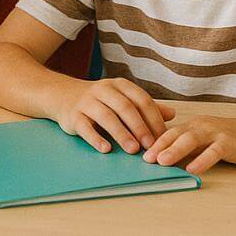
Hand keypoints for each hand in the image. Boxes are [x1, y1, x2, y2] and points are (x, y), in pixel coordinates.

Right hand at [55, 77, 175, 153]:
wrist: (62, 95)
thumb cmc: (100, 101)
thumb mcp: (122, 99)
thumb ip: (145, 107)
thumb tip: (172, 114)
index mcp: (119, 85)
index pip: (141, 99)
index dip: (153, 119)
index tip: (162, 137)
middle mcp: (102, 90)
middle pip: (125, 107)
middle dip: (139, 127)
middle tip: (150, 145)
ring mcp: (86, 102)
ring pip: (106, 116)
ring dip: (121, 134)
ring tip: (132, 150)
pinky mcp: (73, 115)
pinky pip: (85, 126)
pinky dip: (96, 138)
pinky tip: (106, 149)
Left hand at [143, 114, 235, 173]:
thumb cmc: (233, 139)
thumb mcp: (207, 140)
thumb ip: (189, 147)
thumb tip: (165, 158)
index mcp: (193, 124)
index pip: (168, 132)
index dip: (152, 141)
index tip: (137, 151)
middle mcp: (201, 125)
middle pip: (175, 133)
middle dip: (158, 145)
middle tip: (144, 158)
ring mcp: (216, 133)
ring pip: (191, 139)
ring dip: (174, 150)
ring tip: (161, 162)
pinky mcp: (230, 143)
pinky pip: (214, 151)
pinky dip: (202, 160)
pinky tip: (192, 169)